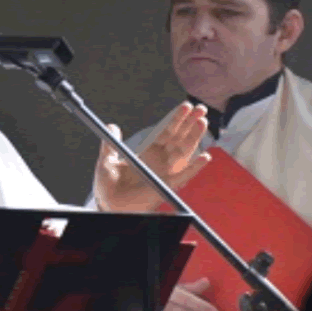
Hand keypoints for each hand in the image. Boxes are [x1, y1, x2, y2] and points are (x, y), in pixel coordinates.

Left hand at [93, 101, 210, 211]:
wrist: (107, 204)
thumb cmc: (107, 186)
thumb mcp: (107, 160)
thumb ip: (110, 143)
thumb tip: (111, 126)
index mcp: (148, 153)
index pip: (166, 132)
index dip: (176, 119)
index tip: (187, 106)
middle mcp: (159, 161)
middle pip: (178, 138)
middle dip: (189, 123)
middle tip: (200, 108)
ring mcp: (164, 173)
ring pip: (183, 152)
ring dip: (194, 137)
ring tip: (202, 122)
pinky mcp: (165, 186)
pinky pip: (183, 176)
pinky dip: (194, 167)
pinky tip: (205, 157)